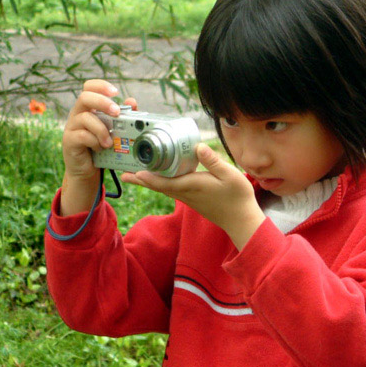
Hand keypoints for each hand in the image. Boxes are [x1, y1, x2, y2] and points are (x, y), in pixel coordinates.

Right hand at [60, 79, 136, 215]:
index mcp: (88, 108)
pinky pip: (82, 135)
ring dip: (102, 129)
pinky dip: (94, 141)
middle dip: (103, 103)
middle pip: (85, 97)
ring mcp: (71, 127)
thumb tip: (132, 101)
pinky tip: (100, 148)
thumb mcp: (114, 131)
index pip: (89, 87)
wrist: (87, 170)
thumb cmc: (101, 147)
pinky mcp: (69, 141)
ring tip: (110, 142)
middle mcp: (77, 114)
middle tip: (116, 112)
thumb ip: (123, 117)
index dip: (101, 86)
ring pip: (85, 118)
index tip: (116, 92)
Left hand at [121, 144, 265, 249]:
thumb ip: (213, 161)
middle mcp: (186, 193)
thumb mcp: (230, 175)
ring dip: (148, 182)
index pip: (165, 182)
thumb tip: (198, 146)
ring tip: (135, 175)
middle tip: (124, 175)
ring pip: (163, 189)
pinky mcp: (192, 199)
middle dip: (141, 180)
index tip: (135, 173)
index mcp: (192, 186)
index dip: (149, 178)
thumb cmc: (237, 197)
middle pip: (158, 186)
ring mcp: (188, 198)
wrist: (241, 220)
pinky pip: (171, 190)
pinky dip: (161, 183)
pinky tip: (159, 179)